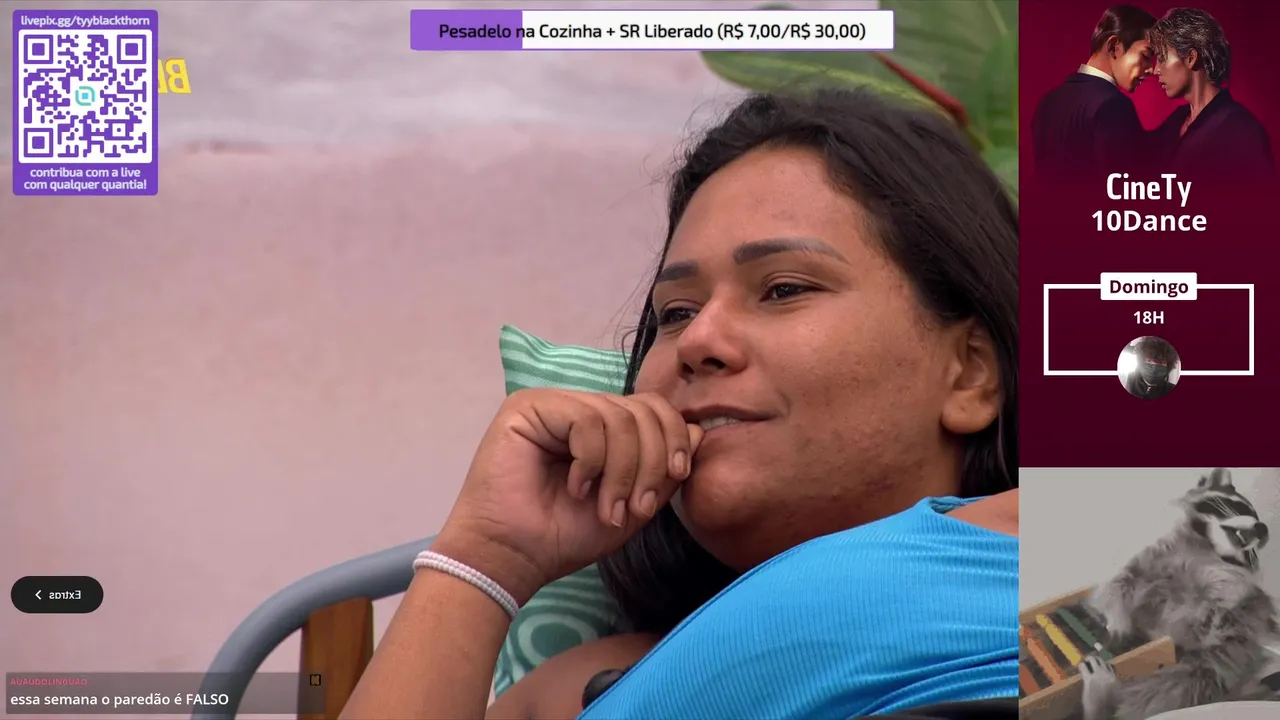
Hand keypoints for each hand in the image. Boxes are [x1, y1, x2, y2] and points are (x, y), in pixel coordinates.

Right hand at [432, 388, 704, 604]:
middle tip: (636, 508)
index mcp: (603, 428)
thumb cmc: (565, 536)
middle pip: (643, 410)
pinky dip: (591, 462)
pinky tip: (575, 487)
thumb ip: (663, 471)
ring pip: (619, 417)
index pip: (653, 409)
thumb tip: (698, 430)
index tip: (676, 478)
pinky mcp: (528, 407)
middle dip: (651, 461)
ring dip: (622, 472)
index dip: (674, 438)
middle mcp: (579, 408)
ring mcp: (553, 405)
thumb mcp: (632, 505)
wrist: (513, 558)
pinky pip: (587, 421)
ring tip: (606, 508)